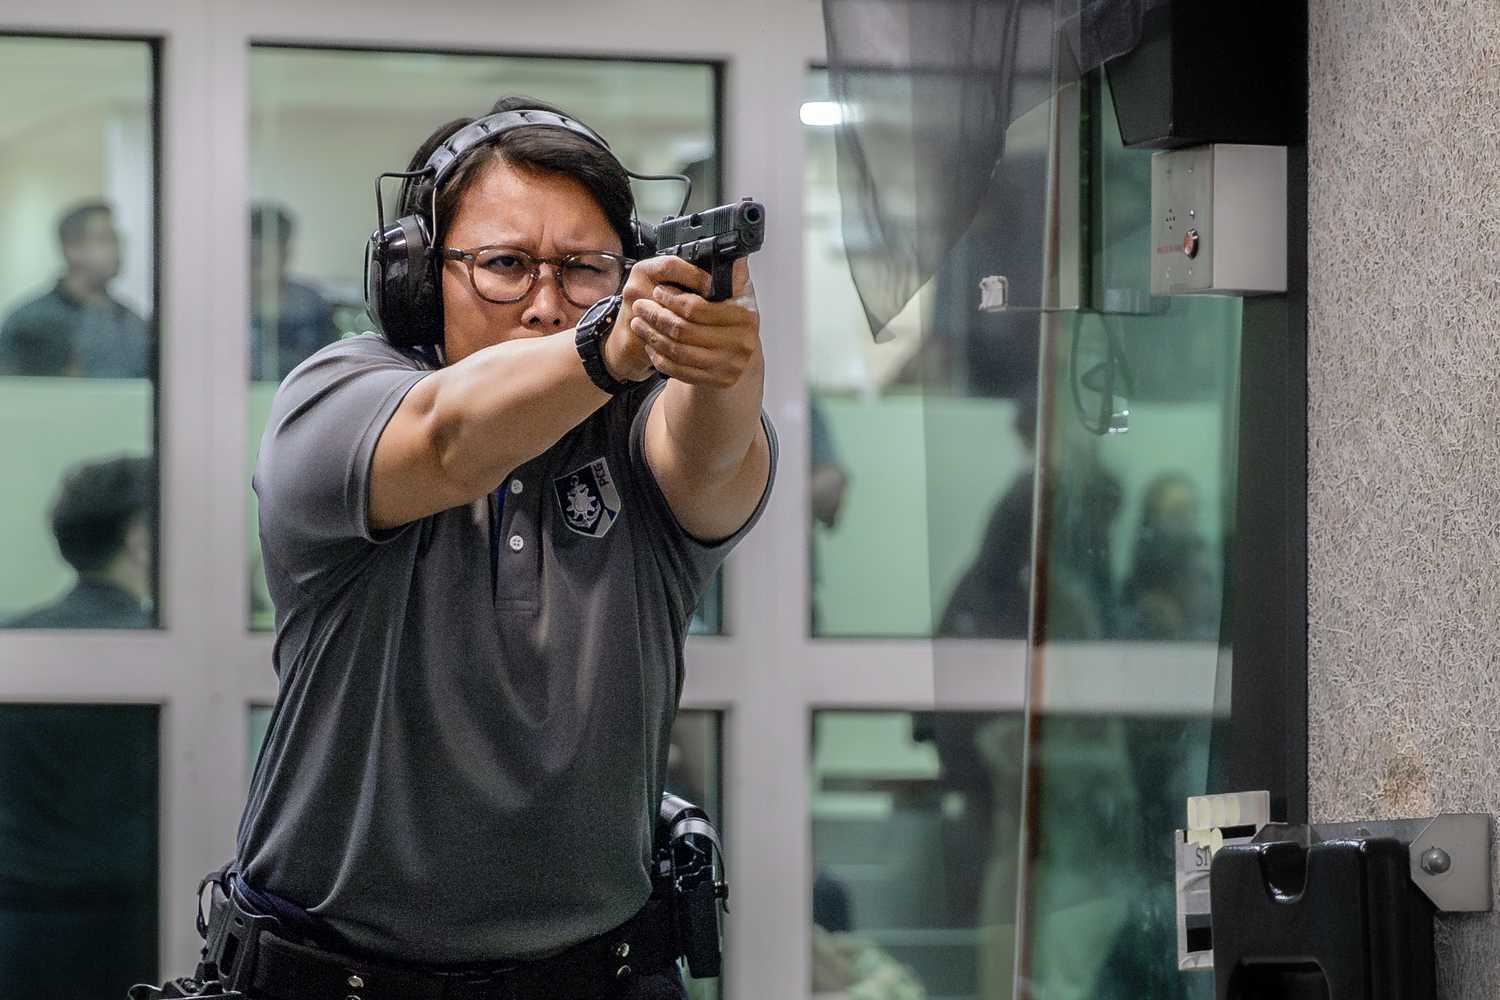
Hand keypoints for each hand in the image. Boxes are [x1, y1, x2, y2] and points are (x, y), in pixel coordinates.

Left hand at [622, 255, 760, 388]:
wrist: (741, 356)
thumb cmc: (734, 320)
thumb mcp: (739, 294)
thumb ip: (732, 275)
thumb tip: (733, 251)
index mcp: (745, 317)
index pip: (698, 308)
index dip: (673, 299)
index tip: (658, 291)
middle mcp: (740, 343)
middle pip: (684, 330)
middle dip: (657, 316)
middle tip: (640, 306)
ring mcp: (728, 365)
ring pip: (678, 350)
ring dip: (653, 336)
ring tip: (639, 322)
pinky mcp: (715, 381)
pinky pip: (678, 370)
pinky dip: (660, 357)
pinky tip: (650, 344)